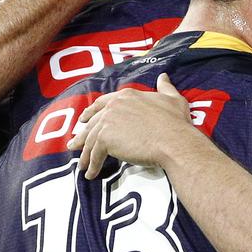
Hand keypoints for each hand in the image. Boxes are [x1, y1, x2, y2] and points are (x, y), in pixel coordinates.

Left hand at [69, 73, 195, 177]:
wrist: (174, 141)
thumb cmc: (176, 122)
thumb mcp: (173, 99)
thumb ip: (165, 88)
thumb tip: (163, 77)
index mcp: (127, 95)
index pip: (103, 103)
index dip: (91, 111)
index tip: (83, 119)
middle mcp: (113, 106)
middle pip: (93, 122)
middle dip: (82, 134)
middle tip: (75, 144)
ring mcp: (107, 122)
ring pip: (91, 140)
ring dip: (85, 155)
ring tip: (82, 165)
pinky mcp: (105, 139)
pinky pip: (95, 155)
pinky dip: (92, 166)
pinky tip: (91, 174)